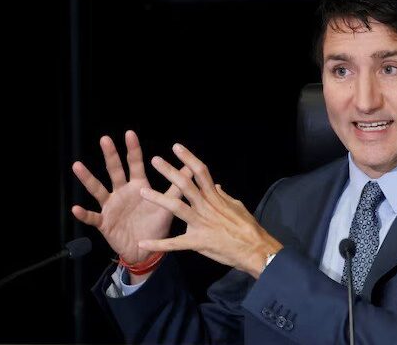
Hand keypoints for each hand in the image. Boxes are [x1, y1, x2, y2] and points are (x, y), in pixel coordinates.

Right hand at [71, 130, 191, 264]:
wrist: (147, 251)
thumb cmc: (156, 225)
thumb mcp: (168, 205)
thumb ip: (177, 187)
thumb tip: (191, 168)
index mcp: (138, 187)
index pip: (135, 164)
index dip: (133, 149)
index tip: (129, 133)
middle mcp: (122, 193)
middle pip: (115, 171)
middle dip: (110, 155)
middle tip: (105, 139)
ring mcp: (112, 206)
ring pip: (97, 190)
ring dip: (88, 178)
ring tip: (77, 166)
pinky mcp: (105, 222)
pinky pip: (92, 217)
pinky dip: (84, 214)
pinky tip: (76, 208)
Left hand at [137, 143, 282, 278]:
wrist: (254, 249)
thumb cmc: (248, 228)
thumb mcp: (237, 206)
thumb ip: (223, 196)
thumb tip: (216, 185)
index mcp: (215, 197)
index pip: (201, 172)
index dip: (188, 158)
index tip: (176, 147)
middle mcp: (206, 207)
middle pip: (186, 185)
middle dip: (170, 171)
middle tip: (155, 160)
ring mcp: (201, 223)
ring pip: (177, 208)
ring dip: (158, 199)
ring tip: (142, 191)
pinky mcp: (198, 241)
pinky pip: (175, 243)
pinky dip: (159, 244)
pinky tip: (143, 243)